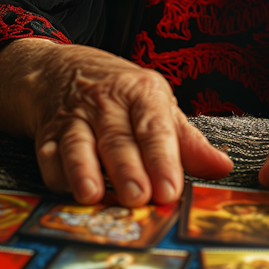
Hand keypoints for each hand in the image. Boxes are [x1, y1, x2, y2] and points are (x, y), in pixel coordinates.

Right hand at [0, 40, 231, 205]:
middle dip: (127, 170)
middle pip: (117, 139)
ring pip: (78, 144)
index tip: (170, 190)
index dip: (162, 159)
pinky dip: (56, 174)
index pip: (154, 127)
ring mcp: (74, 117)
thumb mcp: (157, 106)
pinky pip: (48, 154)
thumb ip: (187, 141)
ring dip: (84, 170)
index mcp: (142, 94)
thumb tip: (221, 167)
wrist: (60, 70)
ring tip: (92, 196)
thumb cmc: (121, 95)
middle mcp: (107, 103)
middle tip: (138, 199)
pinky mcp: (46, 133)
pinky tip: (65, 192)